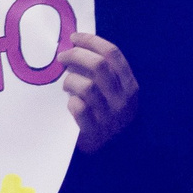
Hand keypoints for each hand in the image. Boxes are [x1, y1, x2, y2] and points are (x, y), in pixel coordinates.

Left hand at [58, 31, 138, 152]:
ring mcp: (110, 117)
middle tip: (62, 56)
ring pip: (86, 86)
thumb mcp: (113, 93)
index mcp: (130, 86)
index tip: (74, 37)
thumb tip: (75, 44)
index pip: (113, 54)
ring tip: (66, 84)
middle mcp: (123, 100)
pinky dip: (71, 102)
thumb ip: (103, 72)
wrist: (111, 155)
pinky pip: (78, 108)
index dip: (91, 41)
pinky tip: (69, 104)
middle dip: (76, 55)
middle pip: (98, 66)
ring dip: (70, 80)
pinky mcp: (95, 132)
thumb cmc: (106, 115)